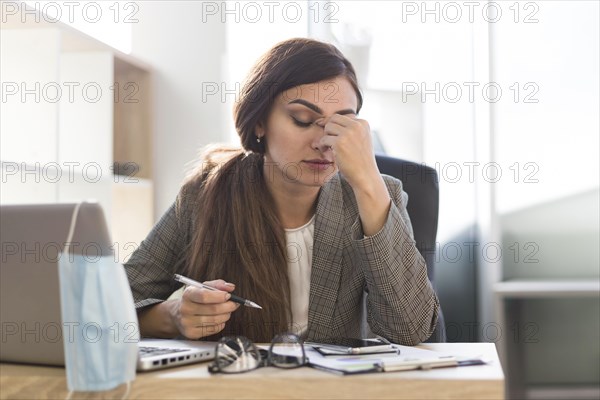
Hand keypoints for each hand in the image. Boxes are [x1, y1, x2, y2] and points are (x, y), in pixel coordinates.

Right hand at [170, 279, 239, 338]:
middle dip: (228, 306)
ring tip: (227, 311)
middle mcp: (185, 309)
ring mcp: (187, 323)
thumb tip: (230, 287)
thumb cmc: (194, 299)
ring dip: (226, 315)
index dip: (219, 296)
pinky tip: (219, 319)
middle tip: (233, 304)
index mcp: (188, 294)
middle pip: (213, 309)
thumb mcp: (202, 287)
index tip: (228, 295)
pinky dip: (221, 324)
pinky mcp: (191, 333)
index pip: (204, 296)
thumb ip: (217, 285)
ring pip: (215, 320)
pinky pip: (213, 330)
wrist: (177, 314)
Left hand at [318, 114, 390, 234]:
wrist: (365, 176)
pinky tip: (326, 153)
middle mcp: (356, 126)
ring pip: (328, 127)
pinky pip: (324, 139)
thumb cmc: (360, 160)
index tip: (333, 137)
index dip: (335, 127)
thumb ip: (349, 130)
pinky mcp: (339, 143)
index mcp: (363, 124)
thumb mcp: (360, 140)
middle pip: (334, 119)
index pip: (342, 117)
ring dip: (325, 137)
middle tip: (329, 142)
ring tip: (327, 148)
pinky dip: (322, 146)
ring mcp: (348, 133)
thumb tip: (326, 121)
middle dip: (329, 129)